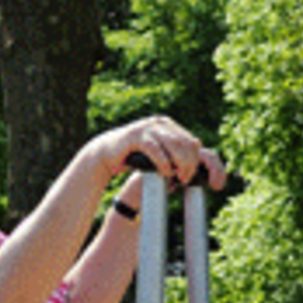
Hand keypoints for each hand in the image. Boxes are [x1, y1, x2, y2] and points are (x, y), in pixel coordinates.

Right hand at [106, 116, 225, 190]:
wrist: (108, 153)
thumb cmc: (135, 156)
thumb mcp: (158, 153)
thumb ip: (174, 154)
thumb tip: (193, 165)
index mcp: (168, 125)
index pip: (191, 141)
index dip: (194, 160)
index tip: (190, 175)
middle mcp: (159, 123)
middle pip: (185, 143)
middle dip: (189, 164)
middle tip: (184, 179)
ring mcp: (148, 128)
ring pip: (174, 145)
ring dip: (179, 164)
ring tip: (177, 177)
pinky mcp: (136, 136)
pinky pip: (156, 150)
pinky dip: (163, 163)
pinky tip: (164, 173)